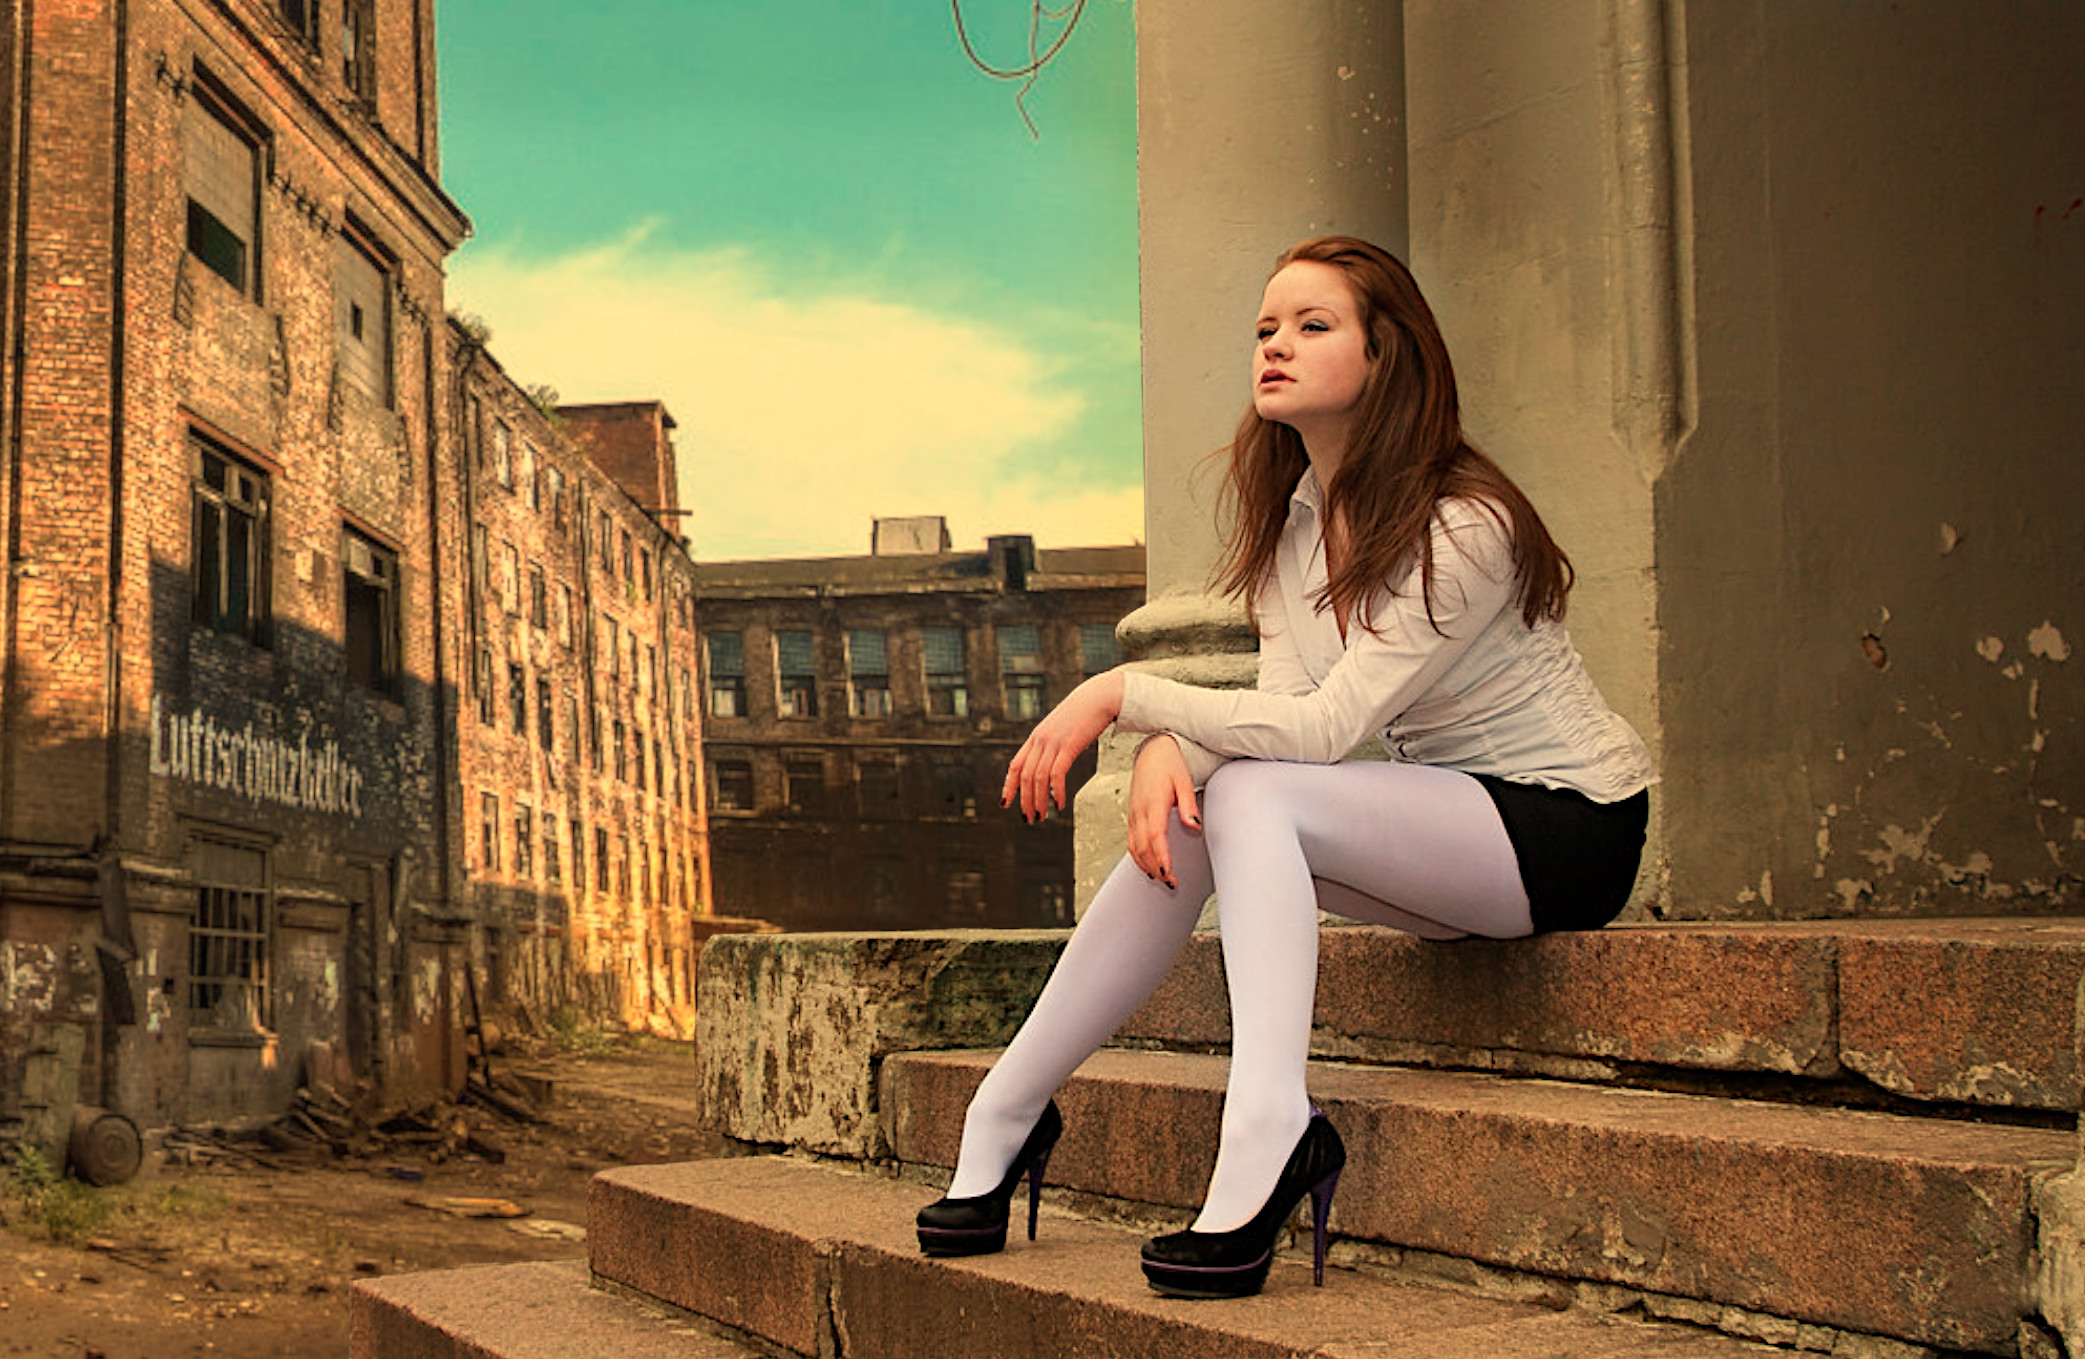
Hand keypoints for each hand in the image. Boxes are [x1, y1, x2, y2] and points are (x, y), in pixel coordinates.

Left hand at [1003, 670, 1124, 820]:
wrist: (1101, 696)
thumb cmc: (1085, 713)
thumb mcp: (1063, 727)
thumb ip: (1054, 742)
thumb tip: (1054, 757)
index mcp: (1037, 736)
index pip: (1015, 764)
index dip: (1008, 785)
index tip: (1005, 803)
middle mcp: (1040, 739)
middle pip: (1024, 775)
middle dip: (1024, 800)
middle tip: (1029, 818)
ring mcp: (1053, 742)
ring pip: (1038, 777)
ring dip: (1038, 800)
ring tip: (1042, 816)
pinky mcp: (1069, 745)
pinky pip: (1056, 774)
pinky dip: (1055, 792)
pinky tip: (1059, 804)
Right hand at [1126, 735, 1199, 887]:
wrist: (1152, 752)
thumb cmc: (1170, 765)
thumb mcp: (1184, 781)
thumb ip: (1188, 805)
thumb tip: (1194, 826)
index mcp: (1153, 802)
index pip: (1155, 835)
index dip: (1161, 855)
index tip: (1168, 871)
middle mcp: (1140, 811)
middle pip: (1143, 846)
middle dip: (1155, 867)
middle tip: (1171, 883)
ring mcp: (1133, 815)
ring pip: (1135, 847)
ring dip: (1146, 866)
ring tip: (1162, 880)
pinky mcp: (1132, 816)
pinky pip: (1131, 842)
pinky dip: (1138, 858)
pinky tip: (1149, 867)